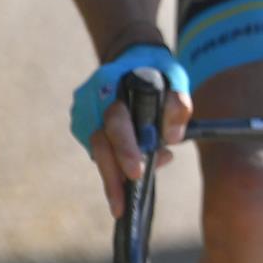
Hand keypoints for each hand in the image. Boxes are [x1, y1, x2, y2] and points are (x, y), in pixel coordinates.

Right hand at [70, 47, 191, 217]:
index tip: (137, 173)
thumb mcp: (176, 79)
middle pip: (100, 145)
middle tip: (121, 206)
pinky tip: (130, 173)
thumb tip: (171, 139)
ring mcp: (84, 115)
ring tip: (125, 200)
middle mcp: (92, 103)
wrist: (132, 57)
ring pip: (98, 152)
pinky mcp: (84, 127)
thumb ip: (178, 105)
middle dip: (112, 177)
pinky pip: (100, 151)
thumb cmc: (158, 70)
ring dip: (112, 176)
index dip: (126, 148)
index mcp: (113, 87)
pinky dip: (114, 165)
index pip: (116, 122)